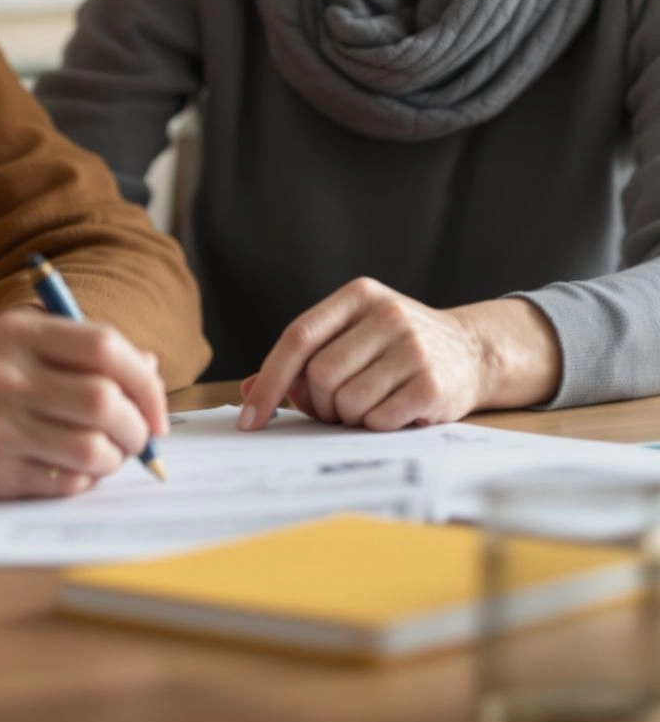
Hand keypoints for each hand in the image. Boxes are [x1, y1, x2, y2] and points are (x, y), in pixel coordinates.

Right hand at [0, 307, 168, 502]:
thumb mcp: (12, 344)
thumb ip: (78, 351)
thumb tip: (149, 367)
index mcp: (21, 334)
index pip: (106, 348)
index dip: (145, 380)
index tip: (157, 408)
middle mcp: (10, 377)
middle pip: (104, 401)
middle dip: (138, 428)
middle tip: (141, 440)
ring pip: (90, 448)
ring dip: (114, 460)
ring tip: (108, 457)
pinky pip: (62, 483)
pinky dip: (82, 482)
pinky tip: (72, 472)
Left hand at [237, 280, 560, 432]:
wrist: (472, 351)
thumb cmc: (397, 347)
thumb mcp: (353, 334)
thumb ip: (303, 358)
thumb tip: (248, 392)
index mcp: (358, 295)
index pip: (298, 337)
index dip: (270, 380)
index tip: (250, 418)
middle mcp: (386, 314)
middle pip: (320, 376)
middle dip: (319, 404)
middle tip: (336, 407)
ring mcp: (412, 348)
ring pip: (347, 402)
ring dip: (348, 417)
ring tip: (369, 405)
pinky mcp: (432, 383)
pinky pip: (378, 421)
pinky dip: (375, 426)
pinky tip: (393, 411)